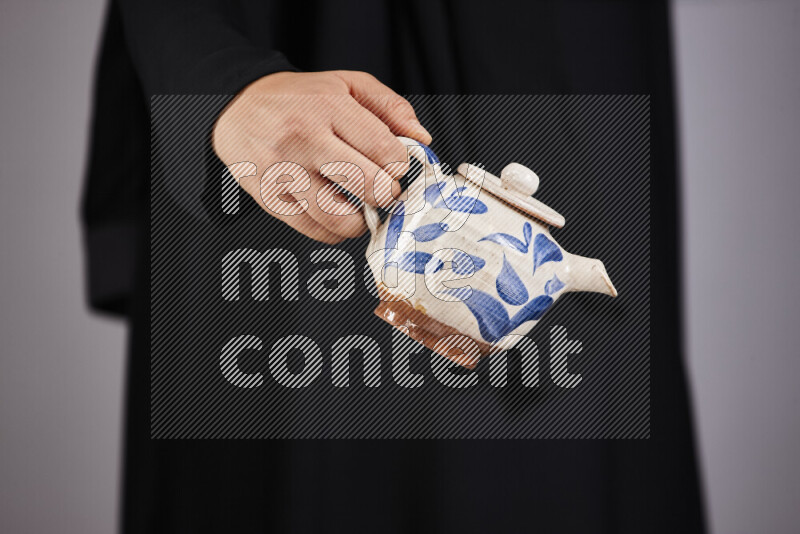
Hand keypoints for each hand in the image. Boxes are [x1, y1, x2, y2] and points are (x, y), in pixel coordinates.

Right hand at [212, 71, 431, 243]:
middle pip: (367, 185)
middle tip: (383, 189)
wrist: (237, 107)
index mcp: (328, 108)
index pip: (384, 150)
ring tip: (360, 203)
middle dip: (386, 194)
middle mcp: (304, 140)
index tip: (394, 167)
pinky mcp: (271, 199)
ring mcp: (284, 173)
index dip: (399, 166)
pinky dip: (336, 230)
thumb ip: (390, 107)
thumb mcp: (347, 84)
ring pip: (340, 217)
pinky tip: (337, 212)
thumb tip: (421, 139)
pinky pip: (316, 231)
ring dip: (361, 218)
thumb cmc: (298, 99)